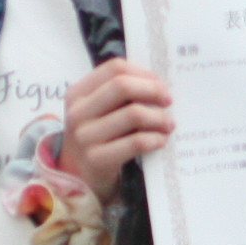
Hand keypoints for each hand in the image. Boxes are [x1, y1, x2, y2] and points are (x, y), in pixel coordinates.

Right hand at [62, 58, 173, 202]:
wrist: (78, 176)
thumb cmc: (98, 136)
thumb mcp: (98, 111)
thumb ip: (120, 95)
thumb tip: (160, 85)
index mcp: (78, 93)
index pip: (115, 68)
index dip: (143, 73)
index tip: (160, 84)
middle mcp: (77, 112)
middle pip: (122, 86)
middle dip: (152, 90)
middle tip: (168, 101)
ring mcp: (85, 136)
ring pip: (133, 114)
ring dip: (159, 117)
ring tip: (168, 124)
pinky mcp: (97, 159)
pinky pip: (135, 142)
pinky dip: (154, 139)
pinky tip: (160, 140)